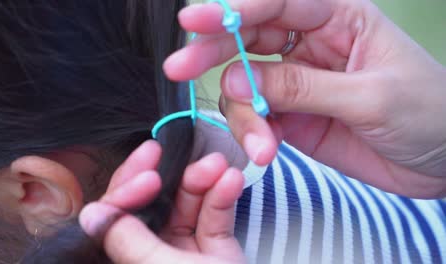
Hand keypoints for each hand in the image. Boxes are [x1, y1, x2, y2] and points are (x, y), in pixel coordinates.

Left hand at [79, 140, 245, 263]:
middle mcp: (153, 255)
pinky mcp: (215, 250)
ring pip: (186, 206)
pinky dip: (224, 197)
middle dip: (168, 178)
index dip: (128, 191)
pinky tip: (232, 179)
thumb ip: (126, 242)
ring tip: (218, 165)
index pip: (117, 219)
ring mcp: (185, 252)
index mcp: (131, 260)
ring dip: (202, 181)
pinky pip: (215, 217)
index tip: (149, 174)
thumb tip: (91, 213)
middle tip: (173, 152)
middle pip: (152, 205)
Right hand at [164, 0, 445, 197]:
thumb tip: (240, 81)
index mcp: (338, 17)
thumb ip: (303, 87)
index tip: (193, 21)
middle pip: (248, 38)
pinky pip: (256, 119)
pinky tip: (264, 154)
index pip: (277, 4)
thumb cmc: (429, 113)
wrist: (442, 163)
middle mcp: (310, 44)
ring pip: (246, 86)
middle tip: (179, 69)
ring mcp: (296, 82)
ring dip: (244, 115)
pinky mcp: (290, 117)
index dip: (232, 9)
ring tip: (261, 146)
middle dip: (213, 53)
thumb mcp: (371, 96)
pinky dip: (252, 136)